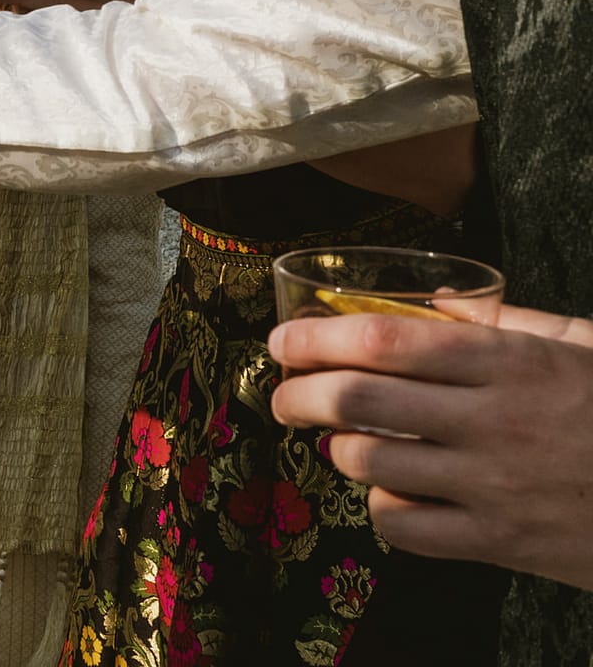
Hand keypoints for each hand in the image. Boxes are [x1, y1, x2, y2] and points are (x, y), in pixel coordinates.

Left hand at [269, 304, 592, 591]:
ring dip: (337, 450)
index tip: (281, 341)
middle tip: (281, 396)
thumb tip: (436, 302)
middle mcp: (492, 420)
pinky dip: (381, 509)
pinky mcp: (501, 541)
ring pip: (368, 463)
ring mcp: (494, 485)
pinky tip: (391, 494)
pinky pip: (404, 528)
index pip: (383, 340)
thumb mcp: (583, 347)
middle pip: (357, 398)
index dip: (315, 337)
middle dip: (297, 394)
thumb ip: (508, 323)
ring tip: (337, 441)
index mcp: (510, 362)